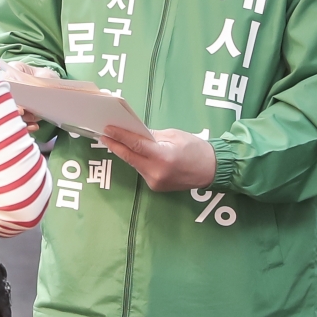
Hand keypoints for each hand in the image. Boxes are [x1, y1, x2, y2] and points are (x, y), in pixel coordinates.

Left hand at [99, 126, 218, 192]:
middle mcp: (157, 172)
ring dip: (126, 153)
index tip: (108, 129)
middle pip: (130, 157)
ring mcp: (155, 182)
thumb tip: (134, 131)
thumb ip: (152, 135)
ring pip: (135, 164)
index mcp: (163, 156)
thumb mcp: (174, 135)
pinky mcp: (156, 187)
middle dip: (116, 146)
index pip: (136, 145)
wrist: (211, 170)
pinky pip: (142, 171)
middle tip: (104, 135)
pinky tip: (135, 153)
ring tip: (116, 142)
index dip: (120, 136)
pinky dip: (138, 161)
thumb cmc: (196, 148)